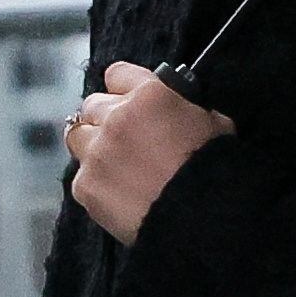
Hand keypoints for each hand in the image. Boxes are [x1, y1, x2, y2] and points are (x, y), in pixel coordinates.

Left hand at [65, 62, 235, 245]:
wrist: (207, 222)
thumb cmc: (217, 172)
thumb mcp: (214, 124)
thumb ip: (185, 108)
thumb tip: (178, 109)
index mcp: (149, 95)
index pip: (117, 74)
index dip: (124, 89)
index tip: (130, 102)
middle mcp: (116, 117)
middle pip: (92, 105)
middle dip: (107, 119)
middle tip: (127, 140)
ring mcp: (97, 151)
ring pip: (78, 136)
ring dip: (94, 147)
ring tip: (117, 167)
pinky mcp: (86, 185)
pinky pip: (81, 177)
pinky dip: (96, 184)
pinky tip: (118, 195)